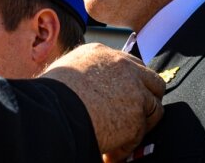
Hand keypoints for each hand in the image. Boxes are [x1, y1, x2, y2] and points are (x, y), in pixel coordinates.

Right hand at [41, 43, 164, 158]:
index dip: (129, 83)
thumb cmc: (50, 94)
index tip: (124, 97)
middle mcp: (121, 65)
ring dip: (141, 125)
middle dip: (146, 99)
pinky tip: (111, 152)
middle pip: (151, 80)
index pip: (127, 64)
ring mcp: (134, 88)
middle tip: (134, 116)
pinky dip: (127, 145)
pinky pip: (141, 133)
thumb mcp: (65, 72)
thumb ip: (83, 74)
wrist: (57, 108)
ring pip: (154, 107)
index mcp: (100, 53)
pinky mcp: (138, 113)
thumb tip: (86, 90)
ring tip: (122, 139)